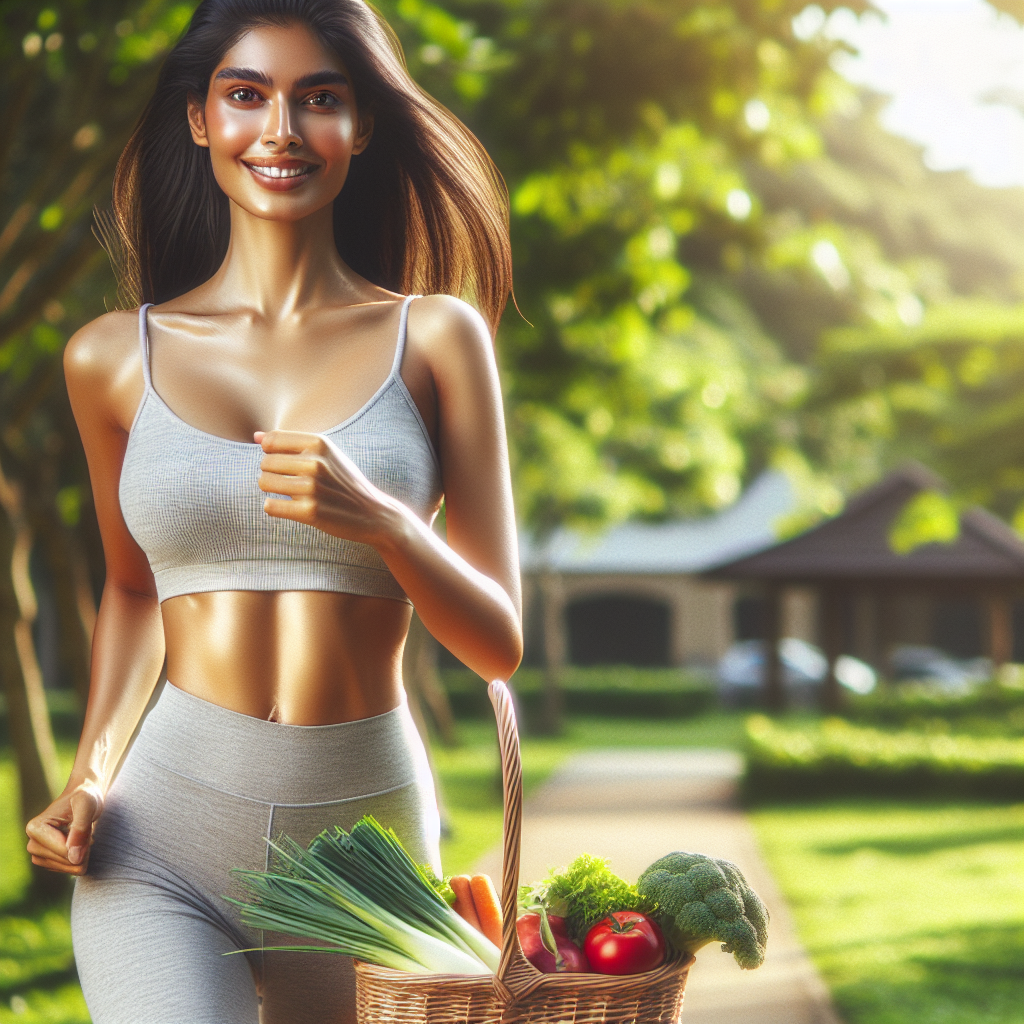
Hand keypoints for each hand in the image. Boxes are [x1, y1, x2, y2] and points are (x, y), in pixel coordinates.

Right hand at [26, 784, 102, 875]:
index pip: (63, 851)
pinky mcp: (47, 861)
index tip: (86, 826)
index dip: (82, 842)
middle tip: (86, 830)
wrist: (83, 798)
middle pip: (66, 861)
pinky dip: (80, 858)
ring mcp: (38, 854)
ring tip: (83, 835)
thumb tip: (74, 858)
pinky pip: (69, 869)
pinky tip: (80, 843)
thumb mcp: (87, 805)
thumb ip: (80, 829)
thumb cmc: (85, 797)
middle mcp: (32, 843)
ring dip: (83, 854)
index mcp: (35, 828)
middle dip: (83, 848)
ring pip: (68, 868)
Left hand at [255, 430, 399, 544]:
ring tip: (290, 494)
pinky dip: (275, 507)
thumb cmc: (345, 482)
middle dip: (272, 473)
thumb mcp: (327, 454)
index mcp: (320, 443)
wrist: (373, 513)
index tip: (285, 463)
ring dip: (272, 490)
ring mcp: (312, 488)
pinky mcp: (310, 512)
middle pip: (265, 463)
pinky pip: (270, 506)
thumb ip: (291, 443)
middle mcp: (315, 463)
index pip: (271, 441)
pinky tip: (289, 508)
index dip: (271, 453)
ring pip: (264, 483)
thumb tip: (255, 436)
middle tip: (290, 482)